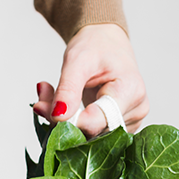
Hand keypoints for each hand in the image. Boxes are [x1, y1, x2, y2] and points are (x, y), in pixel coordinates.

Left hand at [33, 24, 148, 137]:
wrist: (105, 42)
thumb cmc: (95, 45)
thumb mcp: (77, 60)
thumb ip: (67, 89)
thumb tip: (58, 117)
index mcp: (131, 92)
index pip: (98, 122)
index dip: (70, 121)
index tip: (46, 108)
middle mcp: (136, 110)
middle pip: (94, 132)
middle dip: (64, 120)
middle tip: (42, 100)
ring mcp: (131, 121)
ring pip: (90, 135)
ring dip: (65, 122)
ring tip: (51, 97)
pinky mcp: (120, 127)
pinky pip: (92, 134)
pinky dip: (73, 123)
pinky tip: (64, 106)